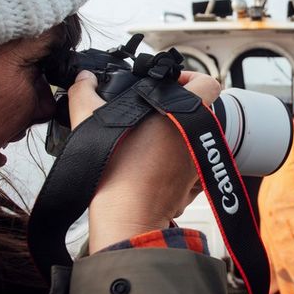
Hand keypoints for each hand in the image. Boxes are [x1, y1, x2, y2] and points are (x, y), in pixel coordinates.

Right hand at [67, 70, 220, 252]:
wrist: (127, 214)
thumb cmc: (117, 172)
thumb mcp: (91, 121)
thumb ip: (85, 92)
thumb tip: (84, 80)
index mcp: (184, 113)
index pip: (209, 82)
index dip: (191, 78)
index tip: (170, 84)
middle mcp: (200, 134)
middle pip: (202, 108)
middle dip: (180, 106)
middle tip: (154, 110)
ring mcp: (201, 158)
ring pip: (197, 134)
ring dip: (178, 132)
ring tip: (150, 136)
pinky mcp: (197, 179)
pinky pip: (193, 159)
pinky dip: (179, 157)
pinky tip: (154, 161)